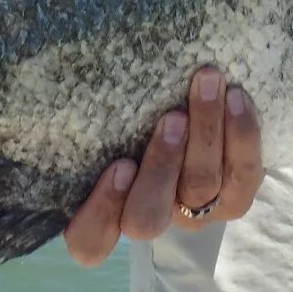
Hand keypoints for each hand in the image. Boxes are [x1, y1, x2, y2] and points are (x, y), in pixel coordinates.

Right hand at [62, 65, 264, 266]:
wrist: (206, 104)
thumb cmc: (137, 103)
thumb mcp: (106, 106)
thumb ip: (84, 99)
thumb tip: (49, 50)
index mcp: (108, 207)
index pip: (89, 241)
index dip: (99, 214)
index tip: (116, 165)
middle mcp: (150, 215)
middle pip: (149, 217)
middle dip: (161, 167)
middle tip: (170, 118)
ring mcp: (195, 211)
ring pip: (199, 188)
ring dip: (205, 135)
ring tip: (206, 85)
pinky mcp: (236, 197)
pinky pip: (243, 176)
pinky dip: (242, 135)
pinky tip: (236, 97)